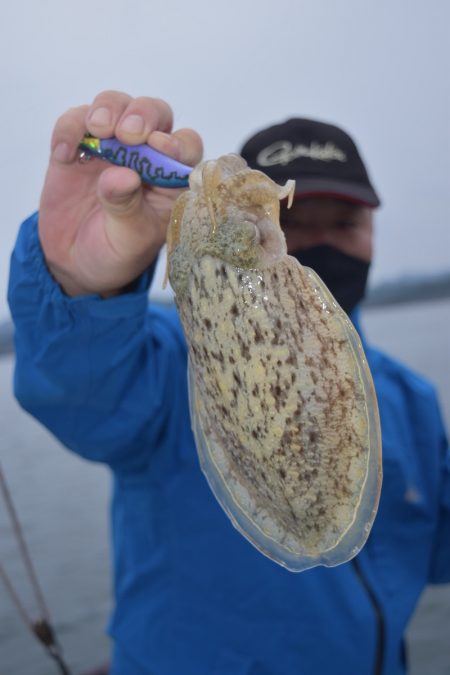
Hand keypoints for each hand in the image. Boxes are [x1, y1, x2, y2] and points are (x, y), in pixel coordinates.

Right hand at [39, 90, 202, 296]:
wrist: (74, 261)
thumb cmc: (116, 252)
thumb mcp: (127, 240)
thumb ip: (126, 208)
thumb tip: (122, 175)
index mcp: (171, 180)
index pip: (186, 148)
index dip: (177, 143)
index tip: (160, 147)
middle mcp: (147, 155)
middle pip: (155, 114)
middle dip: (144, 115)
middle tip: (128, 132)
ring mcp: (112, 146)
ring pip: (117, 105)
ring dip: (109, 109)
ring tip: (98, 129)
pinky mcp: (78, 146)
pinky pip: (75, 122)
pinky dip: (70, 128)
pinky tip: (64, 154)